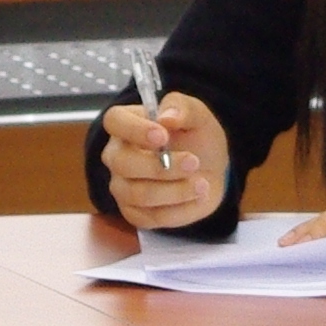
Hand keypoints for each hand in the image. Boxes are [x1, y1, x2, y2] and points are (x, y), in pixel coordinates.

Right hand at [100, 92, 231, 229]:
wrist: (211, 167)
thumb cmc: (195, 136)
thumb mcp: (197, 114)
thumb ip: (182, 108)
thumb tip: (167, 117)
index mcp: (126, 124)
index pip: (115, 122)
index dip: (135, 130)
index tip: (163, 136)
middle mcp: (117, 156)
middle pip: (123, 164)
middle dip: (161, 166)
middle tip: (193, 162)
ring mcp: (123, 187)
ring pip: (137, 194)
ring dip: (174, 191)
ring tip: (202, 184)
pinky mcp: (136, 213)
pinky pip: (152, 217)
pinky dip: (180, 209)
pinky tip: (198, 197)